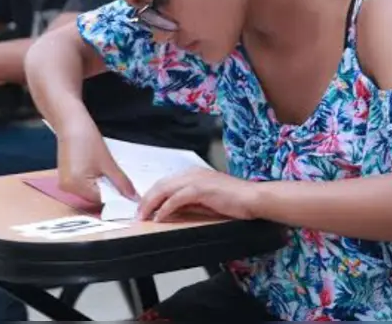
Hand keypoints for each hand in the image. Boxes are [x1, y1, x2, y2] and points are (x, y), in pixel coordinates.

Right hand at [57, 126, 136, 204]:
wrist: (71, 123)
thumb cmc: (87, 139)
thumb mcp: (108, 163)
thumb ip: (121, 182)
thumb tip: (133, 197)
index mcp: (76, 185)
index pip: (101, 200)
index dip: (116, 196)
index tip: (127, 191)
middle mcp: (67, 188)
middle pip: (94, 197)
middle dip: (108, 190)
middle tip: (118, 179)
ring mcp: (64, 184)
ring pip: (90, 192)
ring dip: (100, 186)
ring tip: (105, 171)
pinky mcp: (65, 178)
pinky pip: (83, 186)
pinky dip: (92, 181)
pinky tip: (97, 170)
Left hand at [137, 168, 258, 222]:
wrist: (253, 199)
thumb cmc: (234, 202)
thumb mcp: (205, 202)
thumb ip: (188, 203)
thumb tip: (170, 212)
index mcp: (193, 173)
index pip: (165, 183)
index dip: (152, 196)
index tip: (143, 208)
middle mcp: (192, 173)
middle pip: (160, 184)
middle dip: (146, 200)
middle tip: (137, 215)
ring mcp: (196, 179)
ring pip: (164, 189)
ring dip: (151, 204)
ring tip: (143, 217)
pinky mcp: (201, 188)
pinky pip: (176, 199)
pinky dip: (165, 208)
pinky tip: (160, 217)